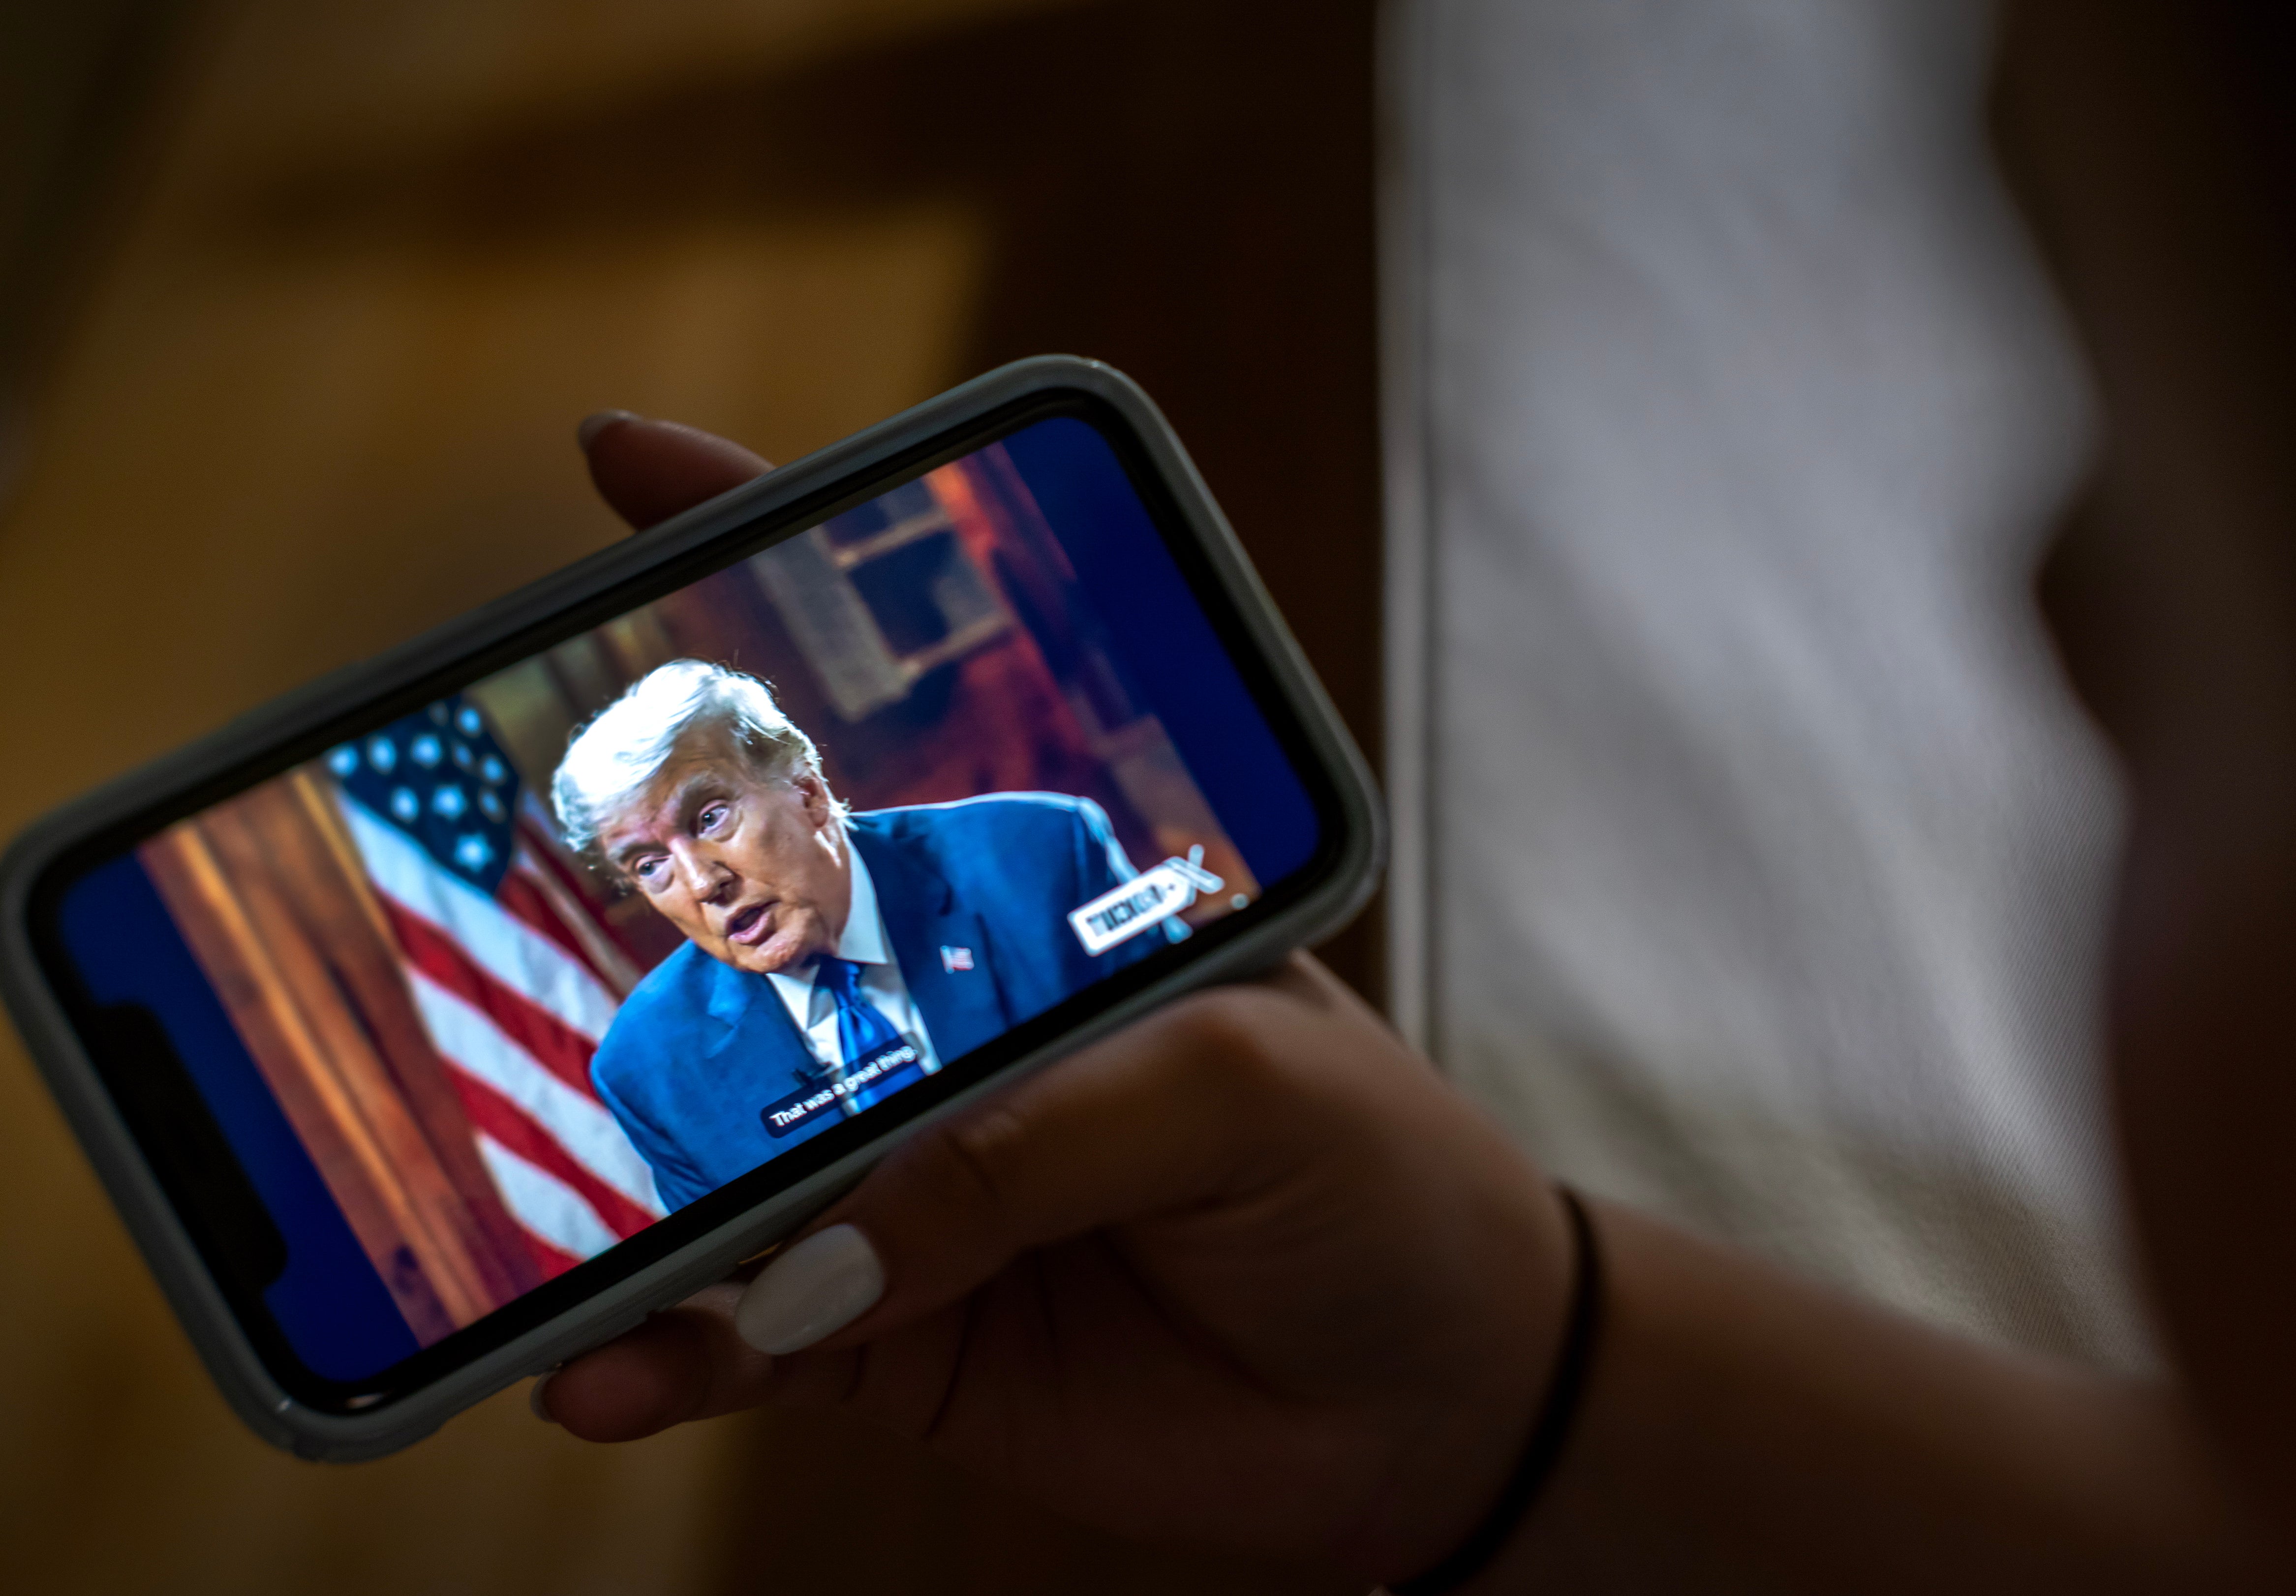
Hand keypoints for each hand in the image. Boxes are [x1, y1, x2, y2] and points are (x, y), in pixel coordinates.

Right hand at [542, 415, 1575, 1583]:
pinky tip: (605, 1372)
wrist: (1427, 1394)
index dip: (757, 578)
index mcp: (1037, 886)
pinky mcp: (877, 1313)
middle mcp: (938, 998)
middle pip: (738, 916)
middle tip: (465, 874)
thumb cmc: (1372, 1175)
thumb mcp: (1239, 1087)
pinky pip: (735, 1325)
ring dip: (600, 1174)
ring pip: (702, 1141)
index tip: (624, 456)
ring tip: (508, 1209)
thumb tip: (815, 1249)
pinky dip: (664, 1352)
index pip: (884, 711)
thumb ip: (1027, 1140)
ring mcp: (890, 1158)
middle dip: (607, 888)